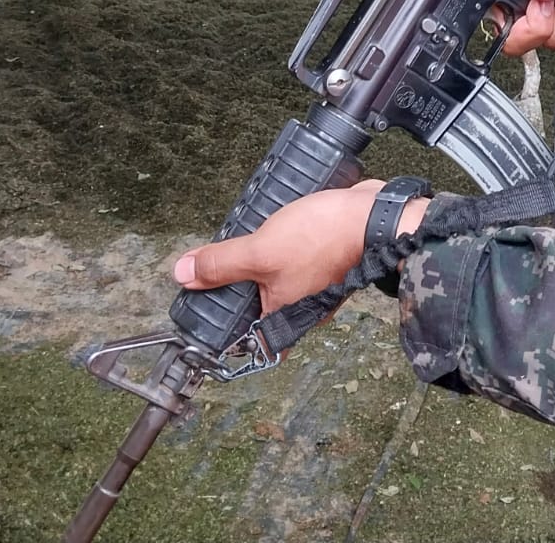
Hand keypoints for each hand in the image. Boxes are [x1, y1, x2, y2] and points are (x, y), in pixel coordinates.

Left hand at [172, 182, 430, 315]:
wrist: (373, 215)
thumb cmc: (322, 239)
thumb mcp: (261, 252)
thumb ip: (221, 265)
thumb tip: (181, 275)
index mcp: (285, 317)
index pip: (247, 340)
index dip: (223, 331)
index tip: (199, 310)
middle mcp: (301, 307)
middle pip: (258, 304)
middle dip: (237, 285)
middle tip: (214, 263)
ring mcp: (315, 282)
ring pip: (276, 277)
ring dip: (259, 260)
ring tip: (242, 238)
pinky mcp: (325, 257)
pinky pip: (293, 257)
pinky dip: (280, 245)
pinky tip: (272, 224)